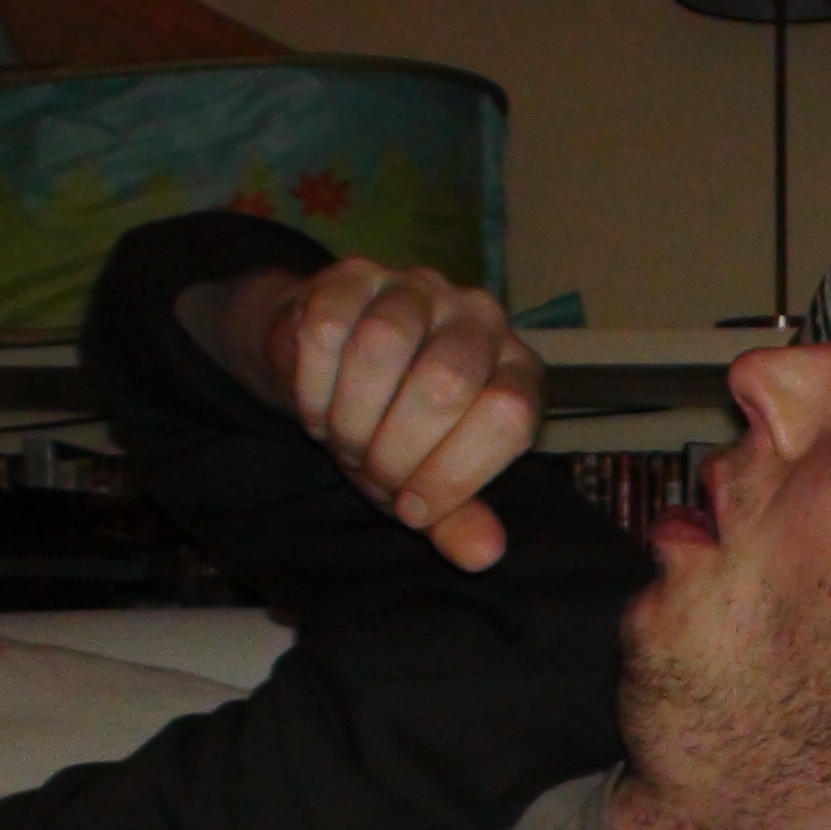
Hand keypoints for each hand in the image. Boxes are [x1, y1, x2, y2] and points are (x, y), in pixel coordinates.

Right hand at [261, 259, 542, 570]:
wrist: (332, 365)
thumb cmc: (396, 429)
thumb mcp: (428, 483)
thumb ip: (457, 518)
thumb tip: (483, 556)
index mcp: (517, 371)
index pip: (509, 416)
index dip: (456, 474)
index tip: (414, 510)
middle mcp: (480, 318)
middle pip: (445, 383)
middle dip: (396, 450)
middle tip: (373, 472)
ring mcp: (420, 288)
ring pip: (384, 345)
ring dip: (352, 415)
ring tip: (345, 439)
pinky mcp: (355, 274)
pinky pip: (327, 327)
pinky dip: (313, 385)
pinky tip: (316, 407)